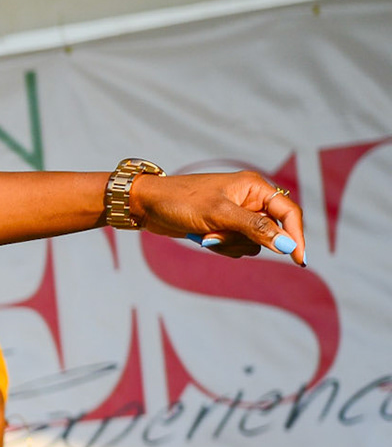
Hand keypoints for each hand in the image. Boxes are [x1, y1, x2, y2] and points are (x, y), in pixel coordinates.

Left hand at [132, 169, 306, 265]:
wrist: (148, 205)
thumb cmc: (181, 202)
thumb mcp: (220, 215)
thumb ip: (255, 229)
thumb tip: (287, 245)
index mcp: (255, 187)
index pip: (288, 212)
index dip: (295, 236)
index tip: (298, 259)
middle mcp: (250, 199)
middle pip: (270, 232)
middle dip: (245, 240)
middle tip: (215, 235)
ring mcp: (237, 215)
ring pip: (252, 243)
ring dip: (229, 244)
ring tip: (205, 234)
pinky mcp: (224, 228)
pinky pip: (235, 246)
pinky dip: (221, 246)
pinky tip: (202, 237)